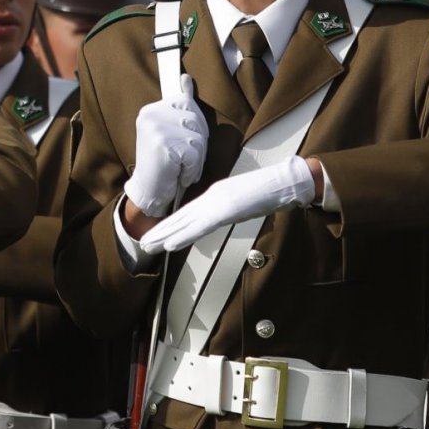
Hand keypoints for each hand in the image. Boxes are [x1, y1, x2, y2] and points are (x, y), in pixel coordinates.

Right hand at [123, 75, 208, 217]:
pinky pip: (194, 154)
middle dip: (196, 142)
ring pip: (198, 138)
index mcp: (151, 110)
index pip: (186, 102)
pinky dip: (191, 169)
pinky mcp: (163, 146)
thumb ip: (179, 107)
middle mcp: (151, 115)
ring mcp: (156, 129)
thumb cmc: (163, 163)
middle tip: (180, 157)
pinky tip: (178, 174)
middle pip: (196, 119)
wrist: (147, 192)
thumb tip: (186, 79)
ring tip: (179, 166)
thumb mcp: (169, 130)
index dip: (193, 124)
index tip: (180, 139)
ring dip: (195, 158)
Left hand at [139, 156, 314, 254]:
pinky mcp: (225, 210)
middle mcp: (212, 198)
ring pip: (185, 223)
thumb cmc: (270, 192)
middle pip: (182, 217)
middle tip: (143, 242)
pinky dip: (184, 236)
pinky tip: (170, 245)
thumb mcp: (244, 202)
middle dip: (162, 231)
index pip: (189, 212)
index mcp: (216, 195)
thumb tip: (222, 217)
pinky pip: (201, 226)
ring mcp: (217, 203)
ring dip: (165, 236)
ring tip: (148, 246)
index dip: (171, 223)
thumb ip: (230, 209)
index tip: (158, 233)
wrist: (285, 182)